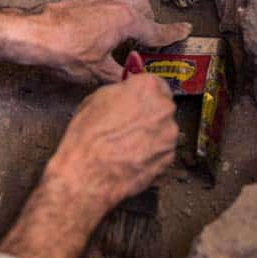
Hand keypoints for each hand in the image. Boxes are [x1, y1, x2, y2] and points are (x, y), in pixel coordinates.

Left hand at [33, 0, 191, 83]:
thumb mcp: (98, 72)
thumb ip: (120, 75)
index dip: (172, 33)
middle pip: (143, 8)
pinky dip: (113, 14)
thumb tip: (129, 79)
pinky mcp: (82, 0)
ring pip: (125, 1)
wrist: (34, 35)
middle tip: (149, 41)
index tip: (185, 30)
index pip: (156, 30)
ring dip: (130, 15)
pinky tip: (102, 30)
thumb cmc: (65, 52)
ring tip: (126, 35)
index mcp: (126, 20)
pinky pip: (107, 2)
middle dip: (149, 22)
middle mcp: (115, 4)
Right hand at [44, 73, 177, 213]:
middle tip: (128, 123)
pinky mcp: (169, 158)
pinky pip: (162, 150)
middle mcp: (164, 109)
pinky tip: (131, 156)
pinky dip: (151, 152)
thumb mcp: (95, 100)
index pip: (154, 83)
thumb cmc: (87, 137)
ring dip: (150, 133)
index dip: (143, 93)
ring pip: (163, 129)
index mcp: (146, 88)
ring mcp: (169, 135)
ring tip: (126, 143)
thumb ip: (119, 93)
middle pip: (161, 106)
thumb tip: (126, 95)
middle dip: (148, 113)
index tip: (137, 99)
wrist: (87, 175)